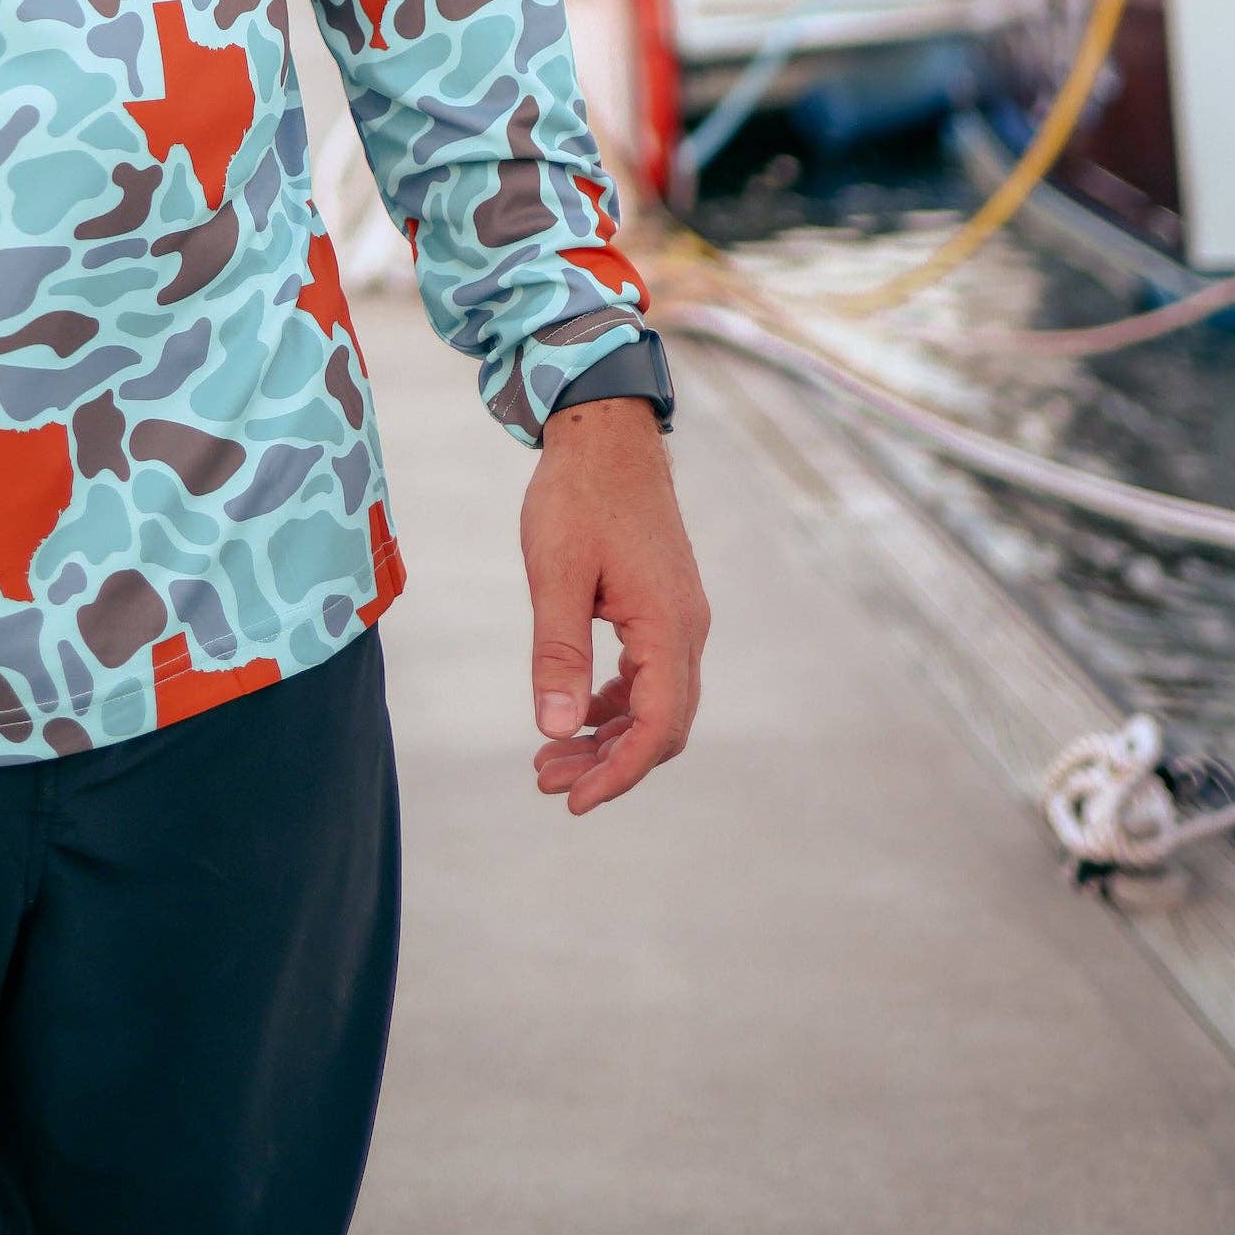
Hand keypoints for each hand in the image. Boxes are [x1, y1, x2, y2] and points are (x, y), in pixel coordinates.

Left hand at [522, 396, 708, 816]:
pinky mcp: (664, 604)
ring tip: (551, 760)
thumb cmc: (578, 494)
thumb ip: (557, 653)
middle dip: (608, 763)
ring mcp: (679, 615)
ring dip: (609, 737)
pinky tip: (577, 713)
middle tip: (548, 783)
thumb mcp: (555, 573)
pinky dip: (616, 703)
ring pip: (656, 702)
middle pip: (662, 724)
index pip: (657, 726)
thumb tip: (556, 729)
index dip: (619, 773)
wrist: (605, 432)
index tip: (575, 802)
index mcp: (667, 624)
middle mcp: (686, 627)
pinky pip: (649, 674)